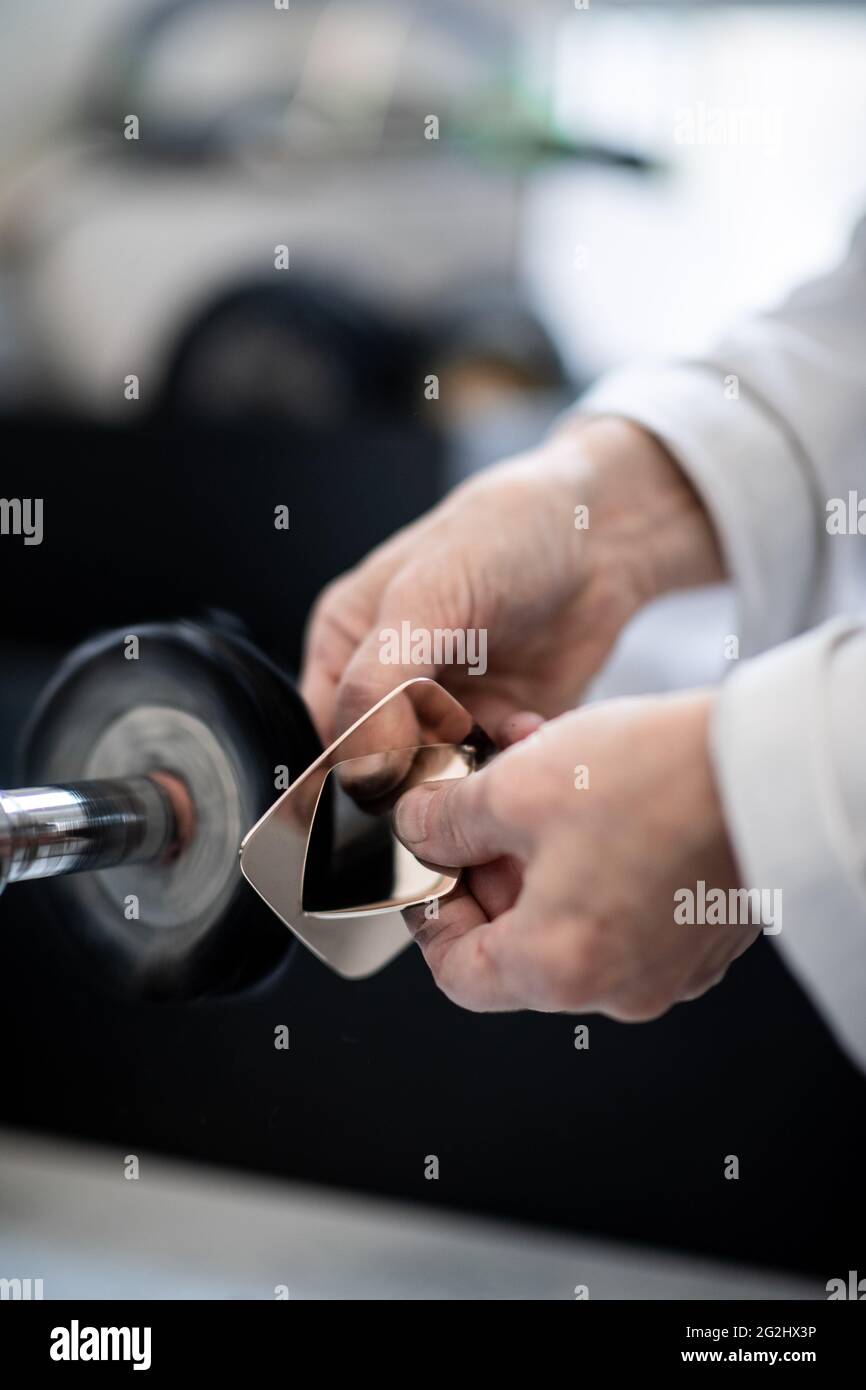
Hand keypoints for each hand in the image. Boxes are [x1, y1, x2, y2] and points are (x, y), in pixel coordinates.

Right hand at [301, 417, 722, 745]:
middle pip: (376, 776)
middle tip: (456, 742)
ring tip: (498, 730)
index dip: (353, 765)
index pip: (324, 739)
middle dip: (417, 774)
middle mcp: (388, 691)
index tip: (399, 762)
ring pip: (435, 789)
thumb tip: (360, 768)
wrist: (598, 537)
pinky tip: (530, 726)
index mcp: (345, 650)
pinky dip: (510, 766)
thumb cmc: (502, 537)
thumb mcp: (424, 598)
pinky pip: (490, 783)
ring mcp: (445, 718)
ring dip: (467, 775)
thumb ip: (377, 683)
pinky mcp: (499, 736)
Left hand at [394, 691, 756, 1018]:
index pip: (457, 974)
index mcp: (556, 969)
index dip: (431, 915)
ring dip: (542, 858)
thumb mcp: (516, 788)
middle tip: (484, 808)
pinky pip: (626, 913)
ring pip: (571, 921)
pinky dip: (597, 866)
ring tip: (540, 787)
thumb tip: (418, 832)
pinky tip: (597, 804)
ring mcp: (667, 969)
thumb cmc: (651, 781)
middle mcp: (615, 988)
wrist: (764, 765)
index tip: (431, 866)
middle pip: (516, 946)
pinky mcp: (701, 938)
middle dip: (490, 870)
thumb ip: (445, 821)